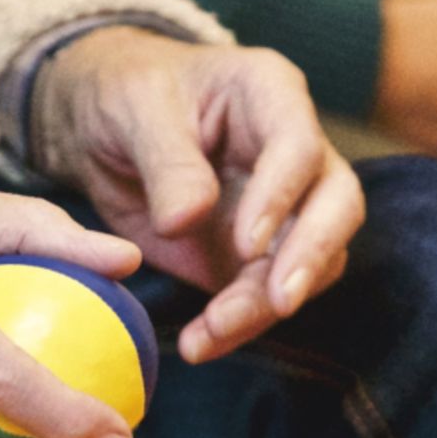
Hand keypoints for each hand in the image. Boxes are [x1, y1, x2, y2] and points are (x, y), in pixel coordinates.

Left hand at [29, 29, 364, 364]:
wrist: (99, 125)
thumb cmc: (125, 93)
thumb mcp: (134, 111)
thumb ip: (166, 162)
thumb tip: (187, 220)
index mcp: (270, 94)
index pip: (300, 146)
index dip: (281, 196)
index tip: (246, 242)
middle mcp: (294, 151)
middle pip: (336, 205)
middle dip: (311, 257)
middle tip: (279, 302)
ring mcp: (284, 206)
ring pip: (310, 261)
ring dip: (267, 304)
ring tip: (211, 333)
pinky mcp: (257, 254)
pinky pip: (266, 294)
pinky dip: (239, 324)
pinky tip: (201, 343)